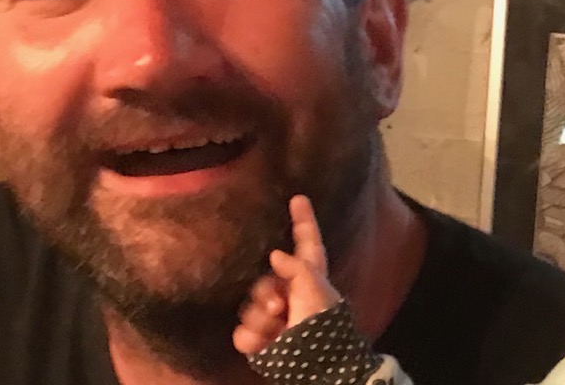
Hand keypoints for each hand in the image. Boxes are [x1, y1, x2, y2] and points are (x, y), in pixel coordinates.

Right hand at [233, 195, 342, 355]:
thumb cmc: (321, 323)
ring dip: (260, 318)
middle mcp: (290, 293)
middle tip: (279, 306)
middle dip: (266, 292)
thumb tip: (276, 255)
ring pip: (250, 307)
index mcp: (310, 277)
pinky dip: (252, 338)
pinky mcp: (261, 340)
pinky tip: (265, 342)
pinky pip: (243, 332)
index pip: (306, 242)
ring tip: (276, 328)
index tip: (299, 198)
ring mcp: (274, 318)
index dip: (303, 220)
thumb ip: (296, 267)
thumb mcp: (314, 288)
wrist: (317, 367)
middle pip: (264, 278)